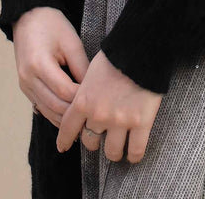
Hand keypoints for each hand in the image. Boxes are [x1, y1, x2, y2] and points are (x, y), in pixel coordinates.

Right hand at [12, 7, 89, 126]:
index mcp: (39, 64)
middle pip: (56, 106)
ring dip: (67, 117)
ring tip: (87, 117)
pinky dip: (57, 113)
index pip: (65, 91)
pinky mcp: (26, 88)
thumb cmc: (51, 25)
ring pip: (48, 111)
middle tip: (97, 112)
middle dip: (76, 112)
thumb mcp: (72, 42)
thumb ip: (82, 67)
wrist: (28, 17)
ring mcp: (24, 85)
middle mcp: (28, 78)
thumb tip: (93, 91)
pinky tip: (73, 113)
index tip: (100, 99)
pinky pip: (43, 107)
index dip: (83, 98)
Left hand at [56, 48, 162, 163]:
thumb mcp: (91, 72)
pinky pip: (136, 151)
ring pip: (112, 152)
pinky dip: (134, 156)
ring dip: (113, 152)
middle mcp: (99, 115)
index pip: (68, 129)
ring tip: (118, 149)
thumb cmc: (115, 56)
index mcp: (83, 101)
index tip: (63, 147)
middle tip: (101, 138)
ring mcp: (120, 121)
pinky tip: (133, 155)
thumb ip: (85, 92)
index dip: (64, 141)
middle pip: (90, 143)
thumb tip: (84, 104)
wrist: (140, 49)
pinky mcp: (141, 123)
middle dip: (94, 142)